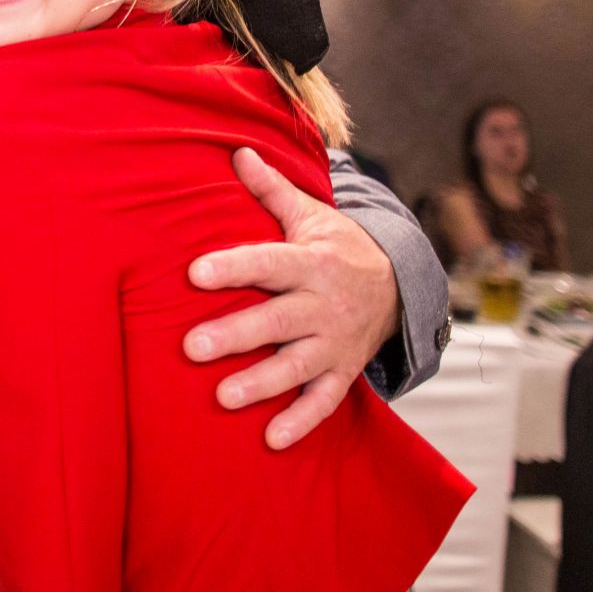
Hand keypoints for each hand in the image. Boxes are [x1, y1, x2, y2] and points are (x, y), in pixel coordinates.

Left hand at [183, 147, 400, 449]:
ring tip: (224, 397)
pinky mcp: (343, 370)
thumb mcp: (311, 216)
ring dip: (262, 383)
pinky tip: (272, 440)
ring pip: (297, 366)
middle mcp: (324, 305)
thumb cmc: (338, 247)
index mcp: (312, 262)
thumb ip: (271, 190)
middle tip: (192, 346)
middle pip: (277, 321)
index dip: (233, 267)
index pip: (268, 263)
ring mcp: (335, 342)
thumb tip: (237, 152)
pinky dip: (302, 422)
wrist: (401, 285)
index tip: (194, 273)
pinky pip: (325, 401)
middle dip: (236, 334)